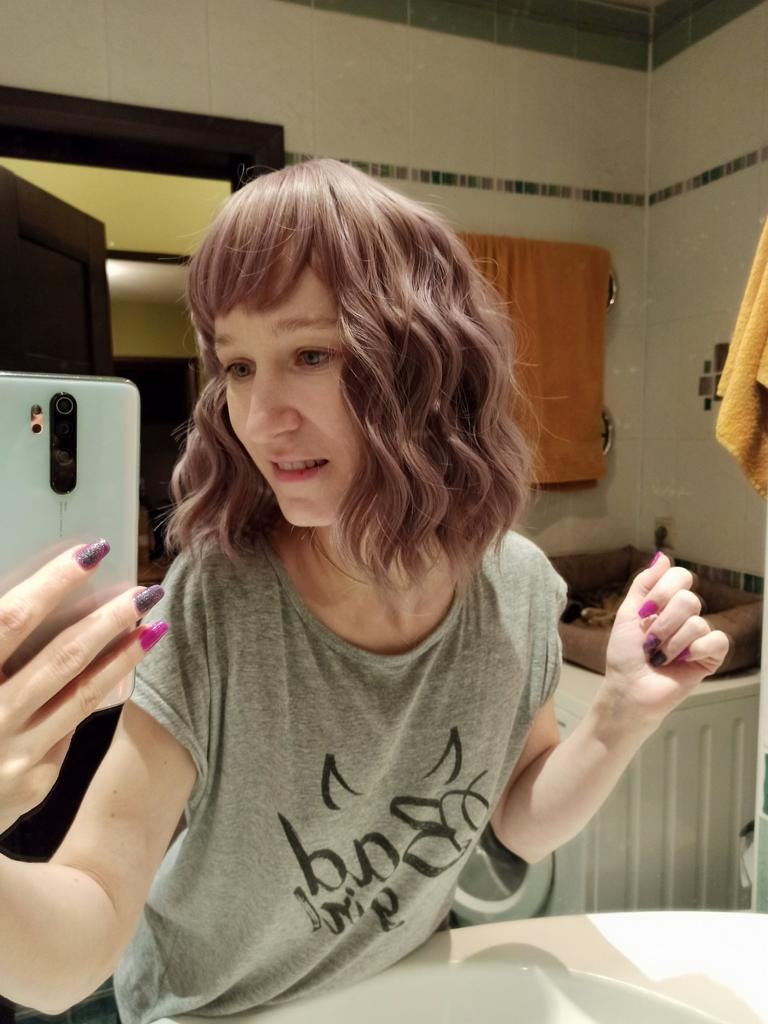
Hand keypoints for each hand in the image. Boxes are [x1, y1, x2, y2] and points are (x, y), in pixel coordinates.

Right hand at [0, 541, 167, 836]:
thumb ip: (2, 642)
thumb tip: (40, 596)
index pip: (9, 619)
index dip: (52, 583)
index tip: (90, 554)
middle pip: (59, 655)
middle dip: (108, 618)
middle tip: (145, 589)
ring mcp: (10, 749)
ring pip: (78, 690)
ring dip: (122, 652)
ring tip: (152, 621)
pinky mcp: (31, 777)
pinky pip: (73, 721)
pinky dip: (103, 686)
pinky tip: (127, 658)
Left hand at [601, 551, 730, 728]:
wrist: (628, 688)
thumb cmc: (624, 656)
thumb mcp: (628, 613)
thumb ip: (644, 584)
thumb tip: (663, 556)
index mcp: (666, 603)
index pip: (681, 576)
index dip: (662, 591)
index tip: (644, 612)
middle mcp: (685, 616)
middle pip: (689, 599)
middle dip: (662, 622)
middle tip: (649, 641)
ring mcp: (699, 637)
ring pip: (697, 621)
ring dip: (670, 642)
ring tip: (659, 657)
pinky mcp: (710, 657)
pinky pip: (716, 640)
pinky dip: (695, 649)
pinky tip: (682, 661)